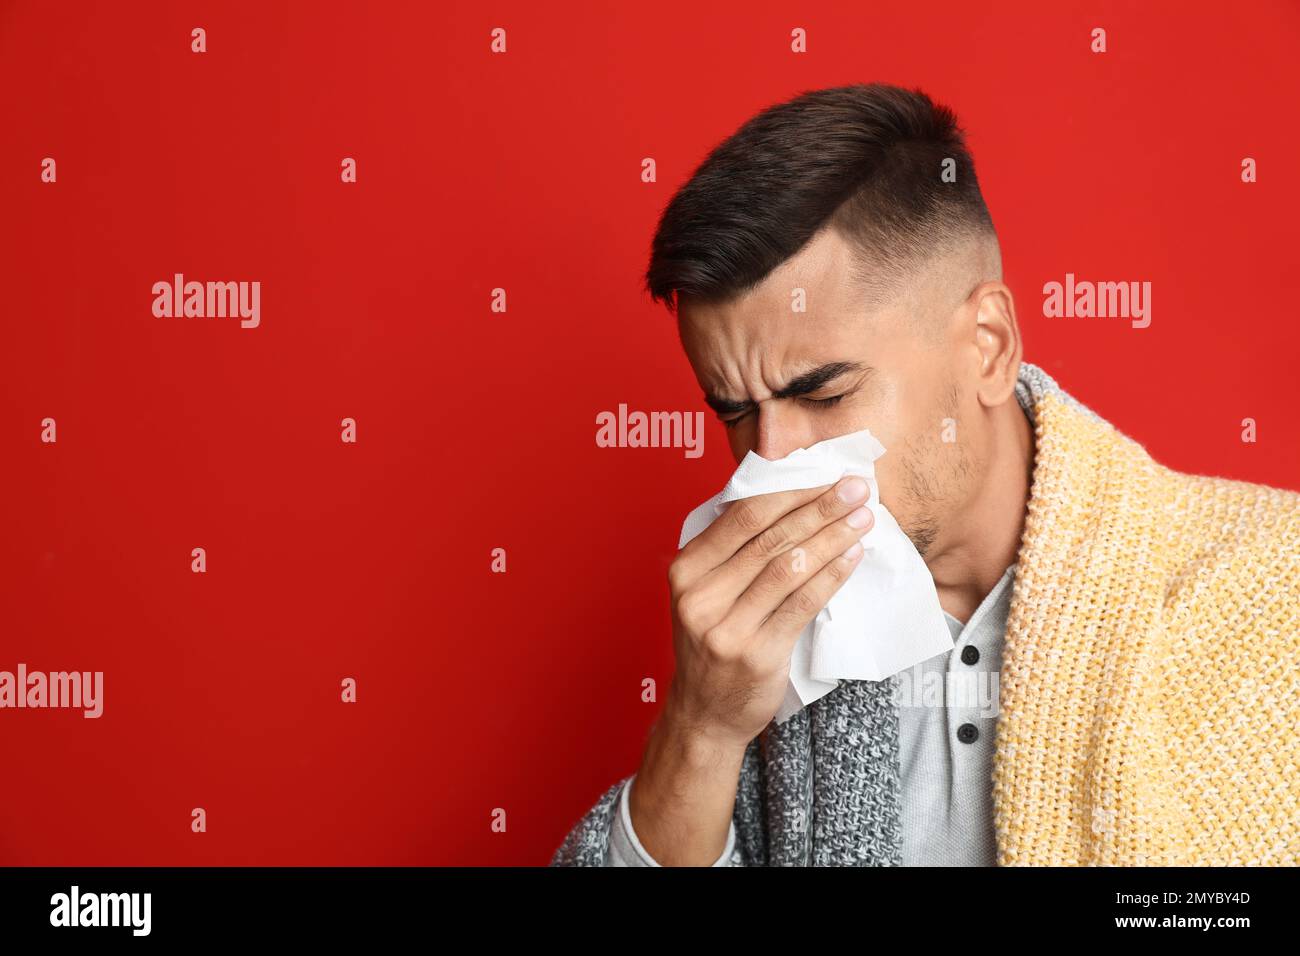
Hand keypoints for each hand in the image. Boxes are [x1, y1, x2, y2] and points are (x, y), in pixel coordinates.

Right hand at [663, 475, 873, 752]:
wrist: (705, 714)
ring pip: (790, 567)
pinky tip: (853, 557)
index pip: (743, 516)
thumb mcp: (705, 592)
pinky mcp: (757, 654)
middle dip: (819, 507)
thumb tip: (787, 495)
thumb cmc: (713, 642)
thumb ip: (733, 551)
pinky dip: (832, 575)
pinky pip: (803, 604)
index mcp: (686, 569)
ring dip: (833, 537)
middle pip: (770, 537)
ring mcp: (727, 627)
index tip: (825, 474)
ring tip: (863, 518)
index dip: (789, 491)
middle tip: (855, 487)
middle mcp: (701, 596)